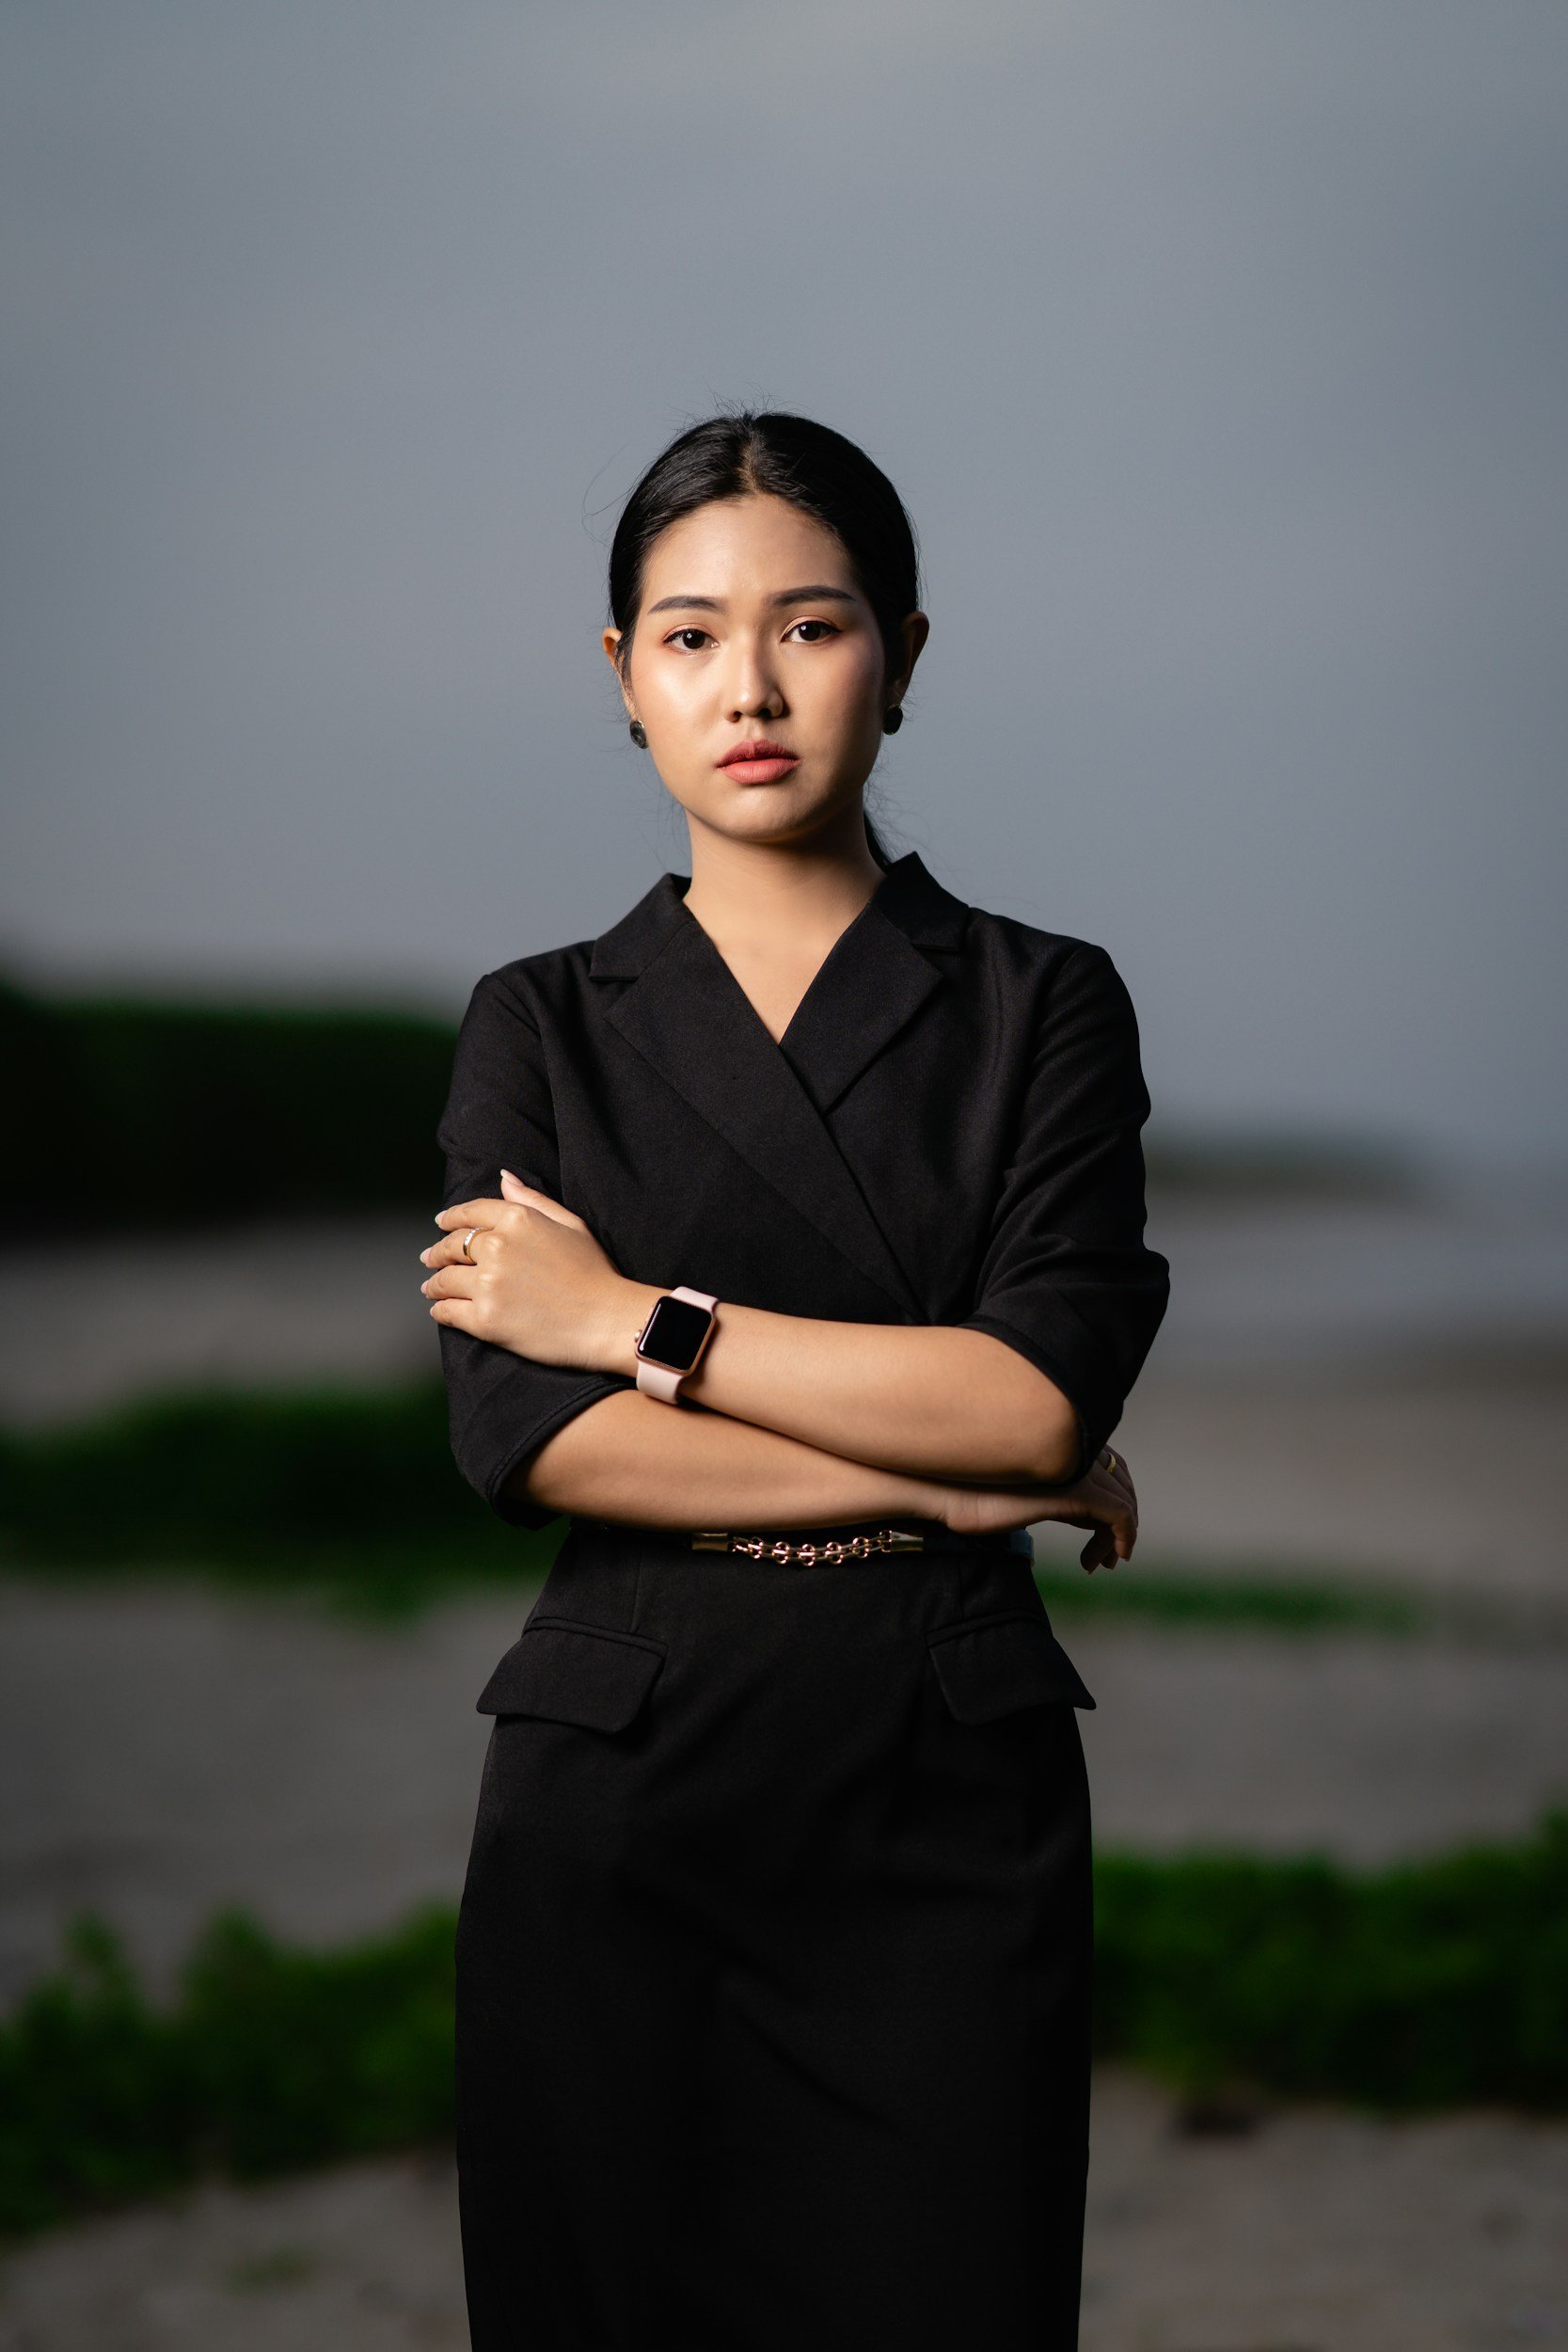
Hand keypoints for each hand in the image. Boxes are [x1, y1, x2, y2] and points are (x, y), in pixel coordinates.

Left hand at [420, 1171, 650, 1372]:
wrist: (607, 1320)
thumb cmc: (595, 1272)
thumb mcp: (570, 1224)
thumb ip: (532, 1200)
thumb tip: (503, 1178)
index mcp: (518, 1219)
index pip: (470, 1212)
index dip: (451, 1217)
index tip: (441, 1222)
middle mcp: (497, 1247)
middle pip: (452, 1246)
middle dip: (437, 1251)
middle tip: (430, 1258)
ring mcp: (488, 1285)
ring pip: (444, 1280)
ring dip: (434, 1283)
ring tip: (431, 1287)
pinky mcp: (484, 1320)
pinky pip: (448, 1312)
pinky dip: (440, 1310)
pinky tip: (440, 1309)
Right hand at [933, 1447, 1138, 1572]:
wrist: (945, 1491)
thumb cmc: (968, 1493)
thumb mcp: (1017, 1492)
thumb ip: (1044, 1494)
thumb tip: (1066, 1515)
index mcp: (1061, 1443)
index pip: (1109, 1466)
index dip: (1114, 1501)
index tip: (1098, 1536)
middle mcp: (1074, 1449)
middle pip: (1122, 1484)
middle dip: (1120, 1523)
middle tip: (1108, 1558)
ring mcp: (1077, 1468)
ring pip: (1123, 1503)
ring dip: (1118, 1538)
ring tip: (1098, 1564)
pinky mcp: (1075, 1491)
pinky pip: (1119, 1515)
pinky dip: (1121, 1538)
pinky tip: (1095, 1562)